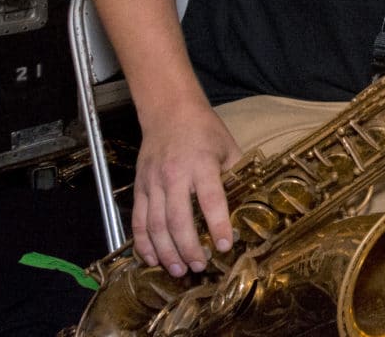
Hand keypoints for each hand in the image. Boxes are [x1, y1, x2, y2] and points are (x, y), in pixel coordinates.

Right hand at [131, 101, 240, 275]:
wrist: (169, 112)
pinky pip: (138, 220)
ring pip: (155, 225)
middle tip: (199, 267)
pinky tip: (152, 258)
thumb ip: (234, 175)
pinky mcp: (139, 187)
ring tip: (178, 270)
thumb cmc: (204, 131)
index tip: (224, 246)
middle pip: (178, 219)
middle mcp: (174, 175)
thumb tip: (246, 204)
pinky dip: (143, 242)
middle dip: (188, 248)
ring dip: (166, 251)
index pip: (211, 199)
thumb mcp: (228, 147)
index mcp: (201, 164)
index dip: (218, 224)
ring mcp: (153, 182)